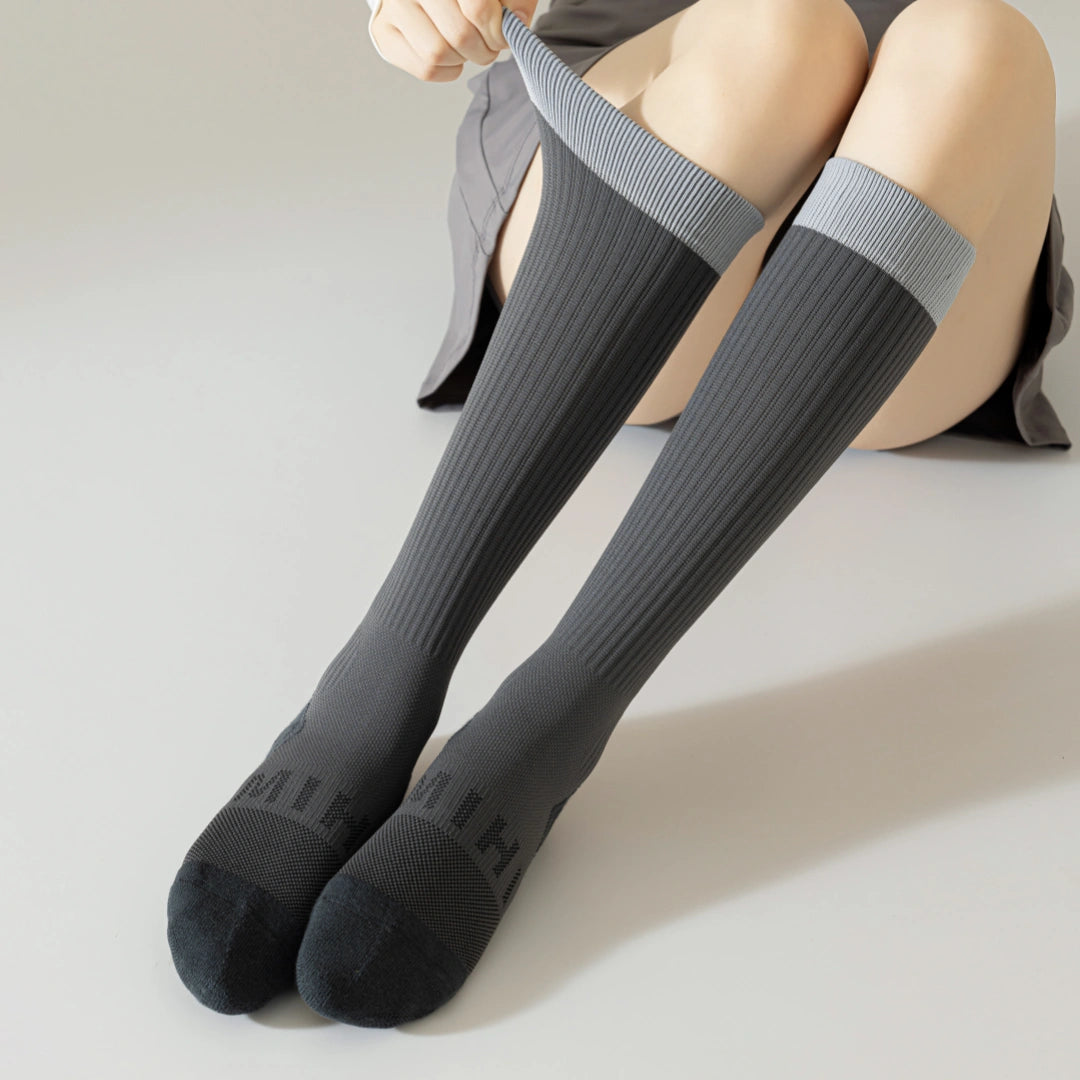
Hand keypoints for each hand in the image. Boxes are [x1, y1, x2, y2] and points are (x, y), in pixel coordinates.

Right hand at [372, 1, 538, 81]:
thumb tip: (516, 20)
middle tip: (488, 45)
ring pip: (438, 53)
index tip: (501, 33)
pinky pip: (425, 68)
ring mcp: (393, 7)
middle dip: (483, 49)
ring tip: (468, 48)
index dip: (497, 29)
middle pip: (459, 34)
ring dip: (462, 60)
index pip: (477, 9)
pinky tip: (452, 57)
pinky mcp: (384, 34)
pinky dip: (448, 70)